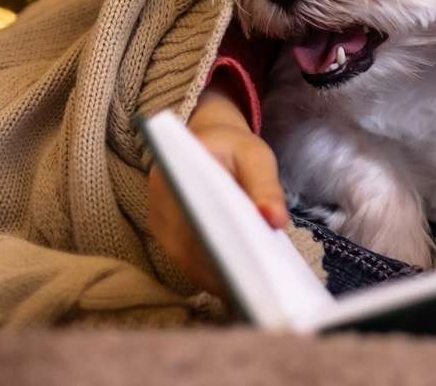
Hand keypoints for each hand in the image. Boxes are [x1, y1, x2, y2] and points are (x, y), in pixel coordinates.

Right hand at [147, 87, 287, 295]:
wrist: (210, 142)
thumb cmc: (234, 149)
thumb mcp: (256, 157)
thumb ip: (266, 186)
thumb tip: (275, 221)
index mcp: (176, 175)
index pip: (194, 217)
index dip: (218, 244)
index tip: (245, 267)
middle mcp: (159, 204)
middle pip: (188, 247)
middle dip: (220, 269)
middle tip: (255, 289)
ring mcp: (160, 225)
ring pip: (187, 261)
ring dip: (216, 277)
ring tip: (252, 293)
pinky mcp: (169, 238)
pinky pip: (189, 262)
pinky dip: (213, 274)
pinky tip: (240, 285)